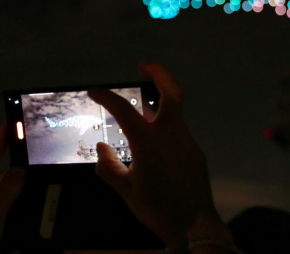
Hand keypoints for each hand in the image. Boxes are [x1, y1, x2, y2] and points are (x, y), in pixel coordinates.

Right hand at [88, 63, 229, 251]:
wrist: (194, 224)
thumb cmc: (158, 208)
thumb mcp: (125, 190)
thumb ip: (108, 166)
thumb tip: (102, 148)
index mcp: (149, 142)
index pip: (124, 109)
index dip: (106, 96)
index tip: (94, 91)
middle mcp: (171, 134)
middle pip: (171, 91)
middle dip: (159, 72)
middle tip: (143, 66)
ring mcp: (187, 140)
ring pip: (176, 110)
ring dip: (161, 100)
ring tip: (144, 104)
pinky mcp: (195, 150)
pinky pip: (179, 128)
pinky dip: (166, 123)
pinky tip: (155, 138)